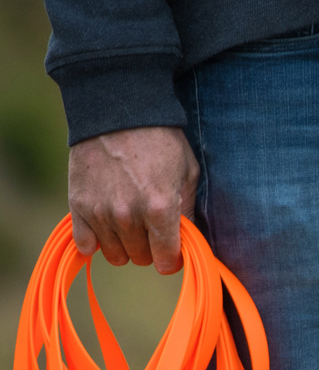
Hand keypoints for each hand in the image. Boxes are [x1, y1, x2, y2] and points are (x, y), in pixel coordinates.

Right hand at [68, 127, 199, 273]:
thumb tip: (190, 244)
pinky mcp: (78, 204)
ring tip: (128, 221)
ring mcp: (100, 211)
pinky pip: (85, 244)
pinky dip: (94, 240)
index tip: (172, 248)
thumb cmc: (160, 140)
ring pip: (115, 255)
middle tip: (149, 225)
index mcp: (159, 209)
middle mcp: (127, 214)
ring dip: (124, 244)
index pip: (166, 261)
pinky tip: (104, 226)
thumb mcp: (187, 173)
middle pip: (141, 258)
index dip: (172, 257)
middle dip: (149, 247)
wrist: (115, 108)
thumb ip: (188, 213)